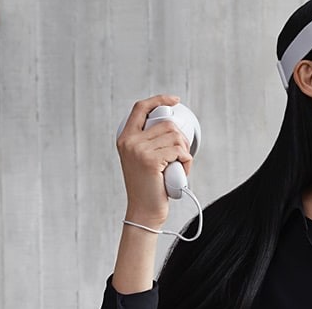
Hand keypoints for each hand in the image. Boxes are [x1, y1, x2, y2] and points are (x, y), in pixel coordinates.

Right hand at [116, 95, 193, 226]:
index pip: (140, 108)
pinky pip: (179, 151)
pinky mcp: (151, 160)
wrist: (143, 211)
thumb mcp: (141, 159)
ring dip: (185, 151)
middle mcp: (129, 142)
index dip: (159, 99)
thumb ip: (148, 141)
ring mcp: (139, 150)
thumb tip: (171, 123)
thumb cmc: (148, 187)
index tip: (174, 100)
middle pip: (166, 123)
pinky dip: (187, 161)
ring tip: (180, 166)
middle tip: (182, 155)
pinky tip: (181, 171)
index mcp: (124, 138)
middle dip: (181, 138)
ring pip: (175, 136)